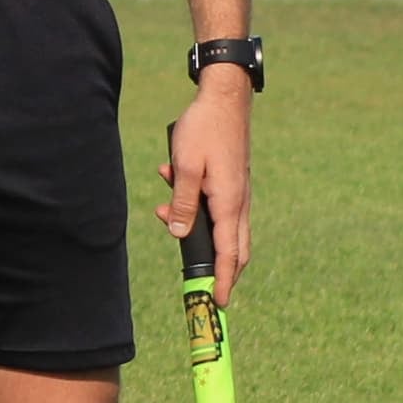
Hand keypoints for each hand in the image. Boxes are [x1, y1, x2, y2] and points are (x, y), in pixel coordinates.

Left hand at [157, 71, 253, 288]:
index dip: (224, 280)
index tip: (219, 303)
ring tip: (163, 205)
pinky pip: (213, 204)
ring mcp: (237, 192)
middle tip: (200, 284)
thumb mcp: (186, 167)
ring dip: (192, 224)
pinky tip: (169, 175)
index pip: (229, 252)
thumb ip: (182, 202)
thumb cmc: (204, 130)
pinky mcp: (230, 182)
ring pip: (220, 225)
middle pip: (233, 247)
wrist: (223, 99)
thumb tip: (177, 232)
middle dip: (217, 267)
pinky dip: (192, 201)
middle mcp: (239, 202)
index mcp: (230, 202)